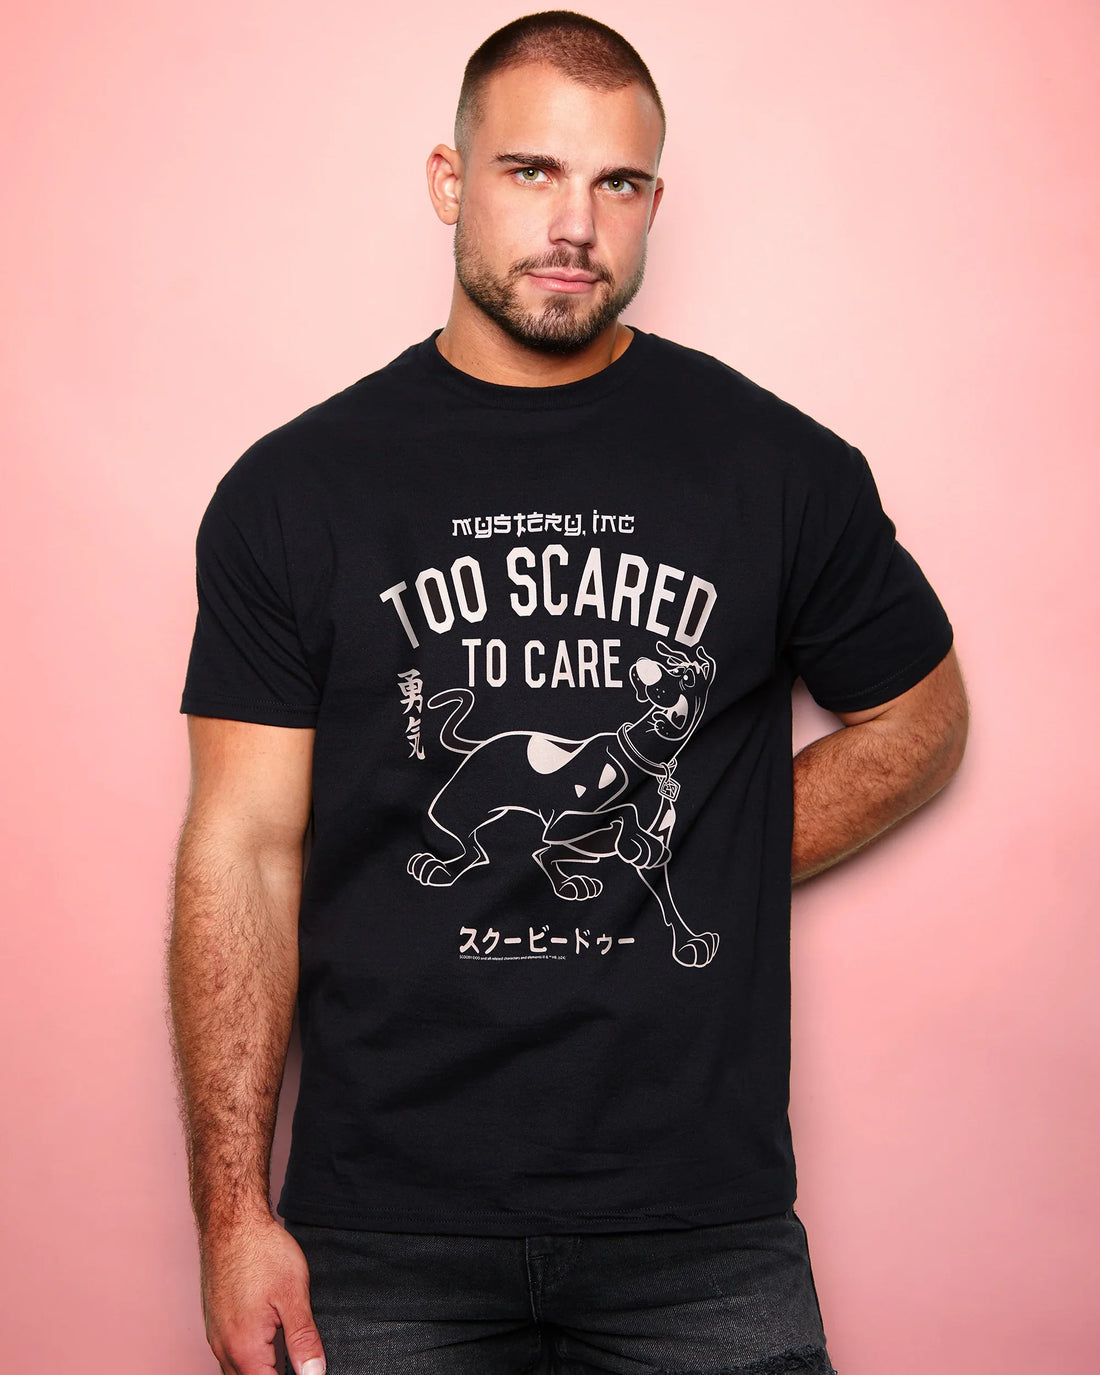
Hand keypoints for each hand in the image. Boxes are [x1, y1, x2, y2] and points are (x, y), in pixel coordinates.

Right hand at [199, 1216, 325, 1374]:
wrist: (232, 1222)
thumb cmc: (262, 1251)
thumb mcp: (294, 1294)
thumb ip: (303, 1339)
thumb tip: (315, 1374)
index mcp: (244, 1348)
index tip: (309, 1371)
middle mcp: (224, 1348)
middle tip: (300, 1364)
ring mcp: (216, 1336)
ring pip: (235, 1372)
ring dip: (260, 1371)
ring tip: (285, 1360)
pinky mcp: (215, 1323)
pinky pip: (229, 1356)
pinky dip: (248, 1361)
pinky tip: (266, 1348)